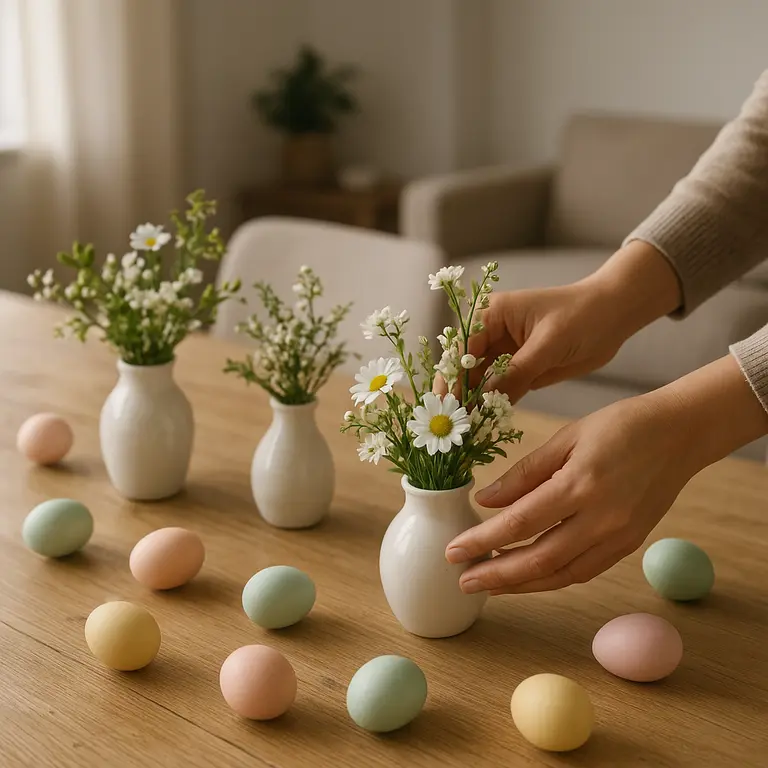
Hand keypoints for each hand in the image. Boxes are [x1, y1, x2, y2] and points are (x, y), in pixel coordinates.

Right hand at [436, 241, 681, 402]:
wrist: (614, 316)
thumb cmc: (581, 316)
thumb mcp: (547, 344)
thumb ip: (515, 372)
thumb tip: (485, 400)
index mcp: (492, 314)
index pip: (463, 347)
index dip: (453, 375)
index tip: (447, 402)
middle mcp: (491, 333)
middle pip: (463, 366)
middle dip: (455, 392)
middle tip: (446, 421)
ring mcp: (504, 354)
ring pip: (478, 382)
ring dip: (470, 403)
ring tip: (460, 430)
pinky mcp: (518, 371)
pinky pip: (498, 391)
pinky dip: (490, 407)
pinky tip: (480, 426)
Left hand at [445, 355, 767, 593]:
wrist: (680, 434)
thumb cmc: (620, 427)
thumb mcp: (566, 437)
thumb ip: (524, 473)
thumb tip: (485, 500)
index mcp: (581, 484)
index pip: (520, 523)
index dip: (483, 541)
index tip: (453, 551)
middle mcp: (602, 519)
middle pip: (539, 559)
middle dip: (496, 575)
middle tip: (462, 581)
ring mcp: (619, 537)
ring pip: (562, 574)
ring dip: (521, 585)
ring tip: (488, 585)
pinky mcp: (629, 545)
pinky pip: (583, 571)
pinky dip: (551, 579)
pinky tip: (527, 578)